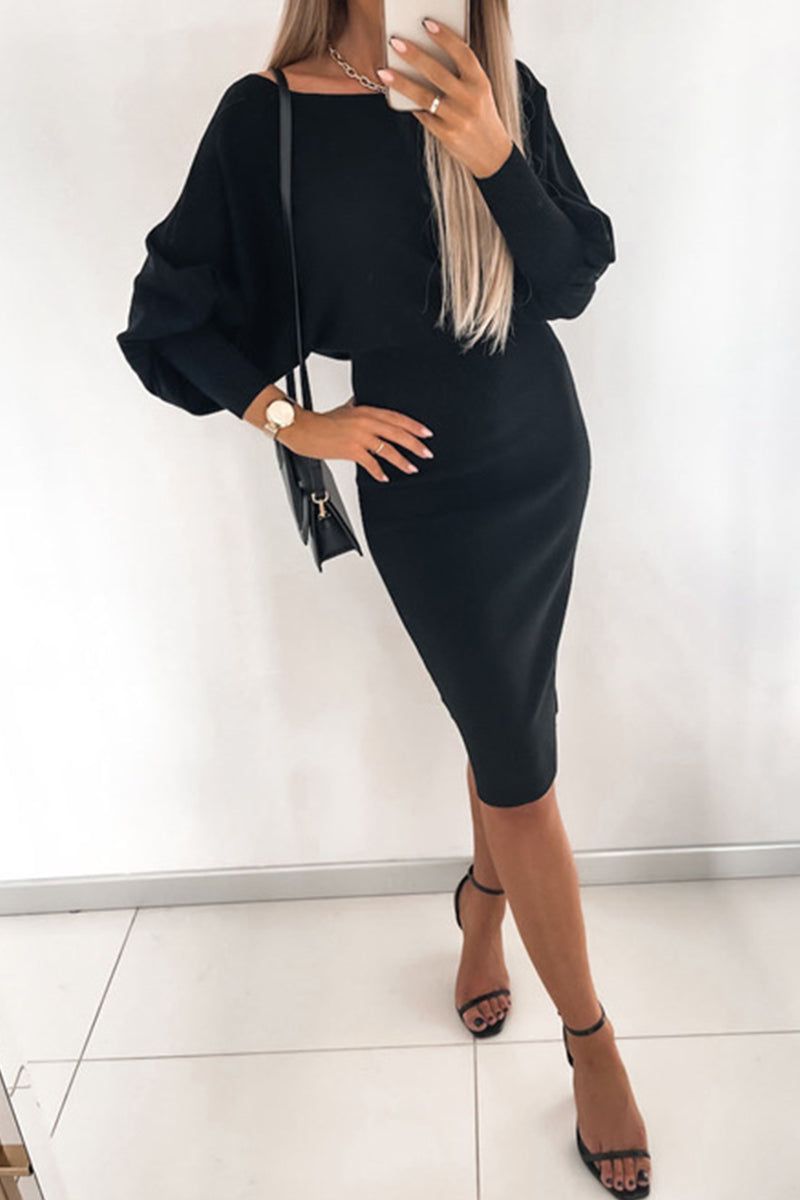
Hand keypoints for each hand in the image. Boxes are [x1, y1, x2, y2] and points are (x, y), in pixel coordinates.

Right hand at [275, 395, 434, 482]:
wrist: (303, 429)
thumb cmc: (322, 421)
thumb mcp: (345, 409)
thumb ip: (357, 408)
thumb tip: (362, 404)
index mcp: (366, 411)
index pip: (396, 417)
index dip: (413, 426)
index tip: (426, 433)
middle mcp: (365, 422)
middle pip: (397, 433)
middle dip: (415, 444)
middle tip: (427, 453)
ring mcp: (359, 436)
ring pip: (387, 449)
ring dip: (402, 460)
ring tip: (412, 468)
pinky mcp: (350, 450)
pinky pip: (370, 462)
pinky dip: (379, 471)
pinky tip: (385, 477)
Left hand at [377, 19, 513, 177]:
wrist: (492, 153)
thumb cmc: (481, 116)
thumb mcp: (479, 92)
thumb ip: (460, 76)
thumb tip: (426, 59)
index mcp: (480, 83)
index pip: (462, 53)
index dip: (445, 37)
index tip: (427, 24)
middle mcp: (470, 99)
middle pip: (438, 72)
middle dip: (414, 55)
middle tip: (396, 43)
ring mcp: (458, 118)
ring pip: (424, 96)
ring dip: (402, 83)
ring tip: (384, 72)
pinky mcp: (447, 134)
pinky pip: (424, 116)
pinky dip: (412, 106)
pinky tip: (399, 96)